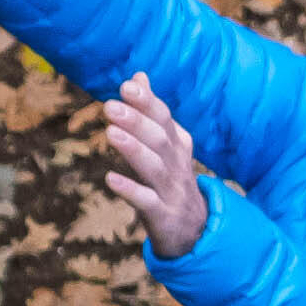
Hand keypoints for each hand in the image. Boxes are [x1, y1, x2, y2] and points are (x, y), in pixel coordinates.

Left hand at [104, 79, 210, 260]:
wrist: (196, 231)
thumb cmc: (171, 180)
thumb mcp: (165, 144)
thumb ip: (150, 111)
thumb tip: (138, 75)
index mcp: (178, 145)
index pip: (164, 119)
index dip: (147, 102)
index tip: (127, 85)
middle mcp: (177, 165)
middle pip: (160, 140)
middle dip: (137, 122)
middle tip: (110, 106)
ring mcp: (171, 191)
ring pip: (155, 168)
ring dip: (133, 150)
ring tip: (110, 133)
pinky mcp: (163, 216)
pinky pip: (147, 202)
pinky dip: (130, 190)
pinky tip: (109, 179)